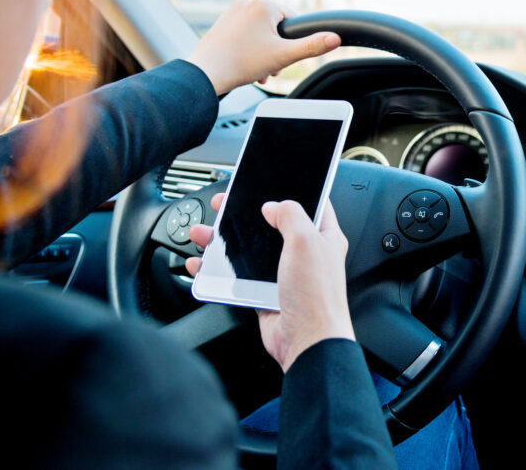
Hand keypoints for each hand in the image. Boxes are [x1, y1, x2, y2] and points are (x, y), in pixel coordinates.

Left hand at [186, 0, 340, 95]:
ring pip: (260, 33)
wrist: (206, 73)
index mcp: (264, 3)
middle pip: (276, 28)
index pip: (293, 20)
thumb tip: (336, 38)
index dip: (292, 42)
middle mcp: (247, 2)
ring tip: (256, 70)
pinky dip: (248, 49)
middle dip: (276, 50)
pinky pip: (245, 34)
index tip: (283, 56)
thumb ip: (312, 46)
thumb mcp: (284, 56)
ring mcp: (232, 11)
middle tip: (269, 67)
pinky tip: (244, 64)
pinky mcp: (222, 22)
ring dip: (263, 53)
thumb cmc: (242, 62)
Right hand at [187, 194, 354, 372]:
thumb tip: (274, 205)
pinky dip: (219, 270)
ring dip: (223, 242)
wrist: (307, 341)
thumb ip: (290, 215)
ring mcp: (284, 274)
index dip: (289, 191)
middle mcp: (304, 253)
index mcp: (323, 236)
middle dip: (244, 215)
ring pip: (249, 250)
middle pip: (270, 225)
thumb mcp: (306, 241)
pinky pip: (239, 276)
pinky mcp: (265, 292)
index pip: (310, 204)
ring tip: (203, 234)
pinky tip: (203, 264)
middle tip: (223, 207)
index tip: (267, 184)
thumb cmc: (316, 296)